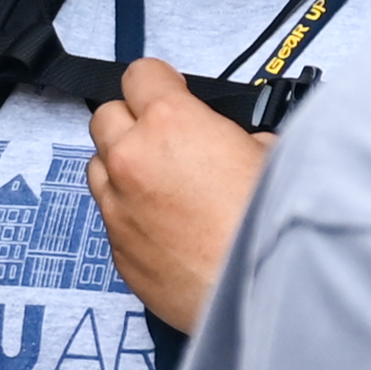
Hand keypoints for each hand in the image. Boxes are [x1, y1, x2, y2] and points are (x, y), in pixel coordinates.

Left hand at [86, 60, 272, 335]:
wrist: (259, 295)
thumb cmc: (269, 227)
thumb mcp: (272, 156)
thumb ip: (240, 136)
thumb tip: (238, 141)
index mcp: (169, 123)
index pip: (140, 74)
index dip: (161, 83)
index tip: (174, 95)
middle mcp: (131, 160)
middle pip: (106, 117)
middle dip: (133, 122)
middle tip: (168, 140)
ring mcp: (117, 207)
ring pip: (98, 167)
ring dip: (123, 168)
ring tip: (166, 187)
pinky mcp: (117, 251)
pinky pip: (111, 217)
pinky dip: (132, 214)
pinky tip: (169, 228)